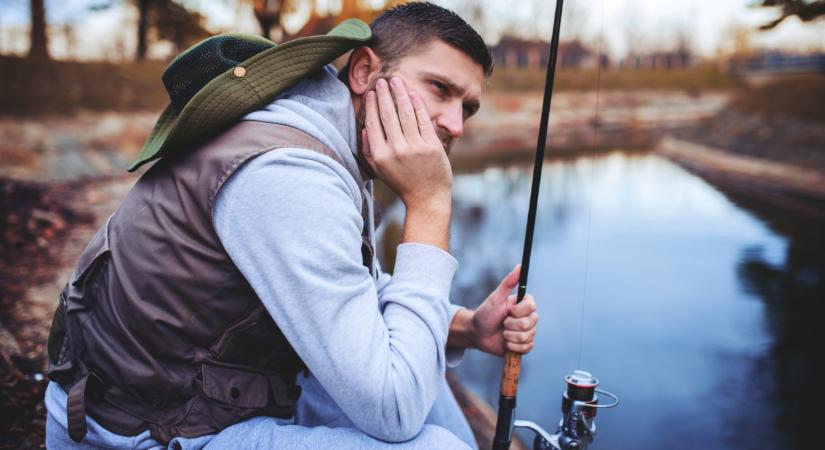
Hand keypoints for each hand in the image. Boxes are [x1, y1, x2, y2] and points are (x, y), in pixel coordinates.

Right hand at [362, 77, 451, 211]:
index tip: (371, 93)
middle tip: (382, 80)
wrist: (427, 197)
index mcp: (381, 156)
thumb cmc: (402, 182)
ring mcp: (415, 147)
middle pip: (388, 114)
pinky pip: (423, 119)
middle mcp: (397, 150)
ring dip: (400, 93)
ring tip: (396, 80)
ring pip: (405, 113)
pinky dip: (417, 104)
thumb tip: (364, 128)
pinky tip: (412, 93)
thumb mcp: (379, 170)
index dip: (371, 105)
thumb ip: (369, 150)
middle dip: (384, 94)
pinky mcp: (432, 145)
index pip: (373, 123)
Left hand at [471, 265, 537, 355]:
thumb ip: (508, 282)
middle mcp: (528, 317)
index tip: (508, 311)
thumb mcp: (496, 297)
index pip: (532, 306)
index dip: (519, 311)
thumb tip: (520, 266)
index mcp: (524, 304)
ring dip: (510, 336)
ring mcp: (528, 332)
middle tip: (502, 323)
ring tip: (502, 333)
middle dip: (511, 325)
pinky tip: (505, 342)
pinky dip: (512, 346)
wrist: (477, 333)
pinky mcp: (524, 346)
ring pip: (527, 337)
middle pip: (530, 323)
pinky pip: (525, 348)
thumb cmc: (485, 313)